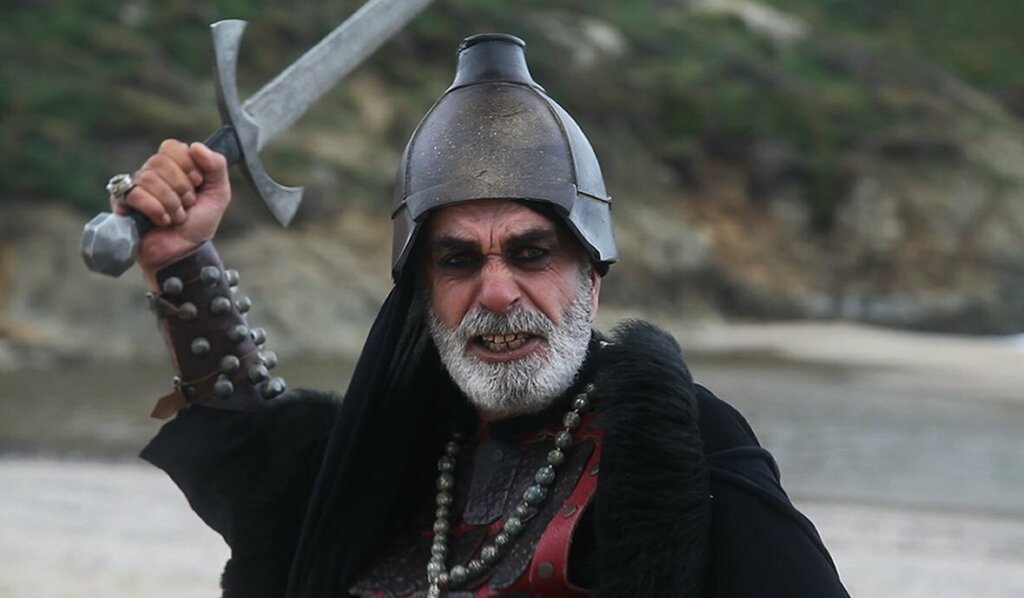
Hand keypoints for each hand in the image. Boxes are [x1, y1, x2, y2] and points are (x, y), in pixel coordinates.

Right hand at [112, 139, 230, 282]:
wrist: (184, 254)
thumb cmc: (198, 225)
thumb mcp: (218, 194)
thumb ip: (217, 166)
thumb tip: (196, 146)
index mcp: (174, 167)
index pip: (173, 147)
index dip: (187, 164)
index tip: (198, 182)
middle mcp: (152, 173)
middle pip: (160, 161)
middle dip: (181, 186)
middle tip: (188, 203)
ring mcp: (135, 187)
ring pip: (149, 178)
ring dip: (171, 202)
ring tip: (177, 217)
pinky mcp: (122, 203)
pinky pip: (135, 194)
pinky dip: (155, 209)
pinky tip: (162, 221)